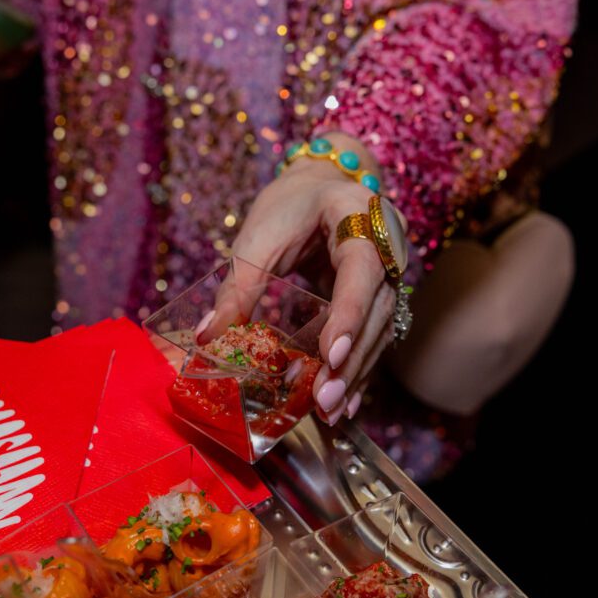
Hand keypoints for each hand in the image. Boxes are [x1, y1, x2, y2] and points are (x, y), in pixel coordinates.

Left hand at [226, 133, 396, 424]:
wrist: (320, 186)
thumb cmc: (288, 205)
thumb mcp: (258, 237)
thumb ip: (239, 287)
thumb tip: (207, 337)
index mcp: (359, 216)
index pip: (361, 270)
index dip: (348, 313)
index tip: (331, 355)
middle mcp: (388, 248)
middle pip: (377, 311)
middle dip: (350, 360)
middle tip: (323, 401)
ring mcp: (391, 275)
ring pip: (380, 330)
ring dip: (354, 374)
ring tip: (328, 412)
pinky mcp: (379, 299)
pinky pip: (373, 337)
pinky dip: (357, 370)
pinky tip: (343, 406)